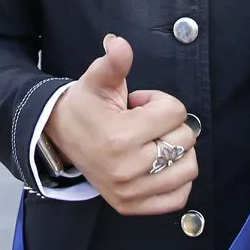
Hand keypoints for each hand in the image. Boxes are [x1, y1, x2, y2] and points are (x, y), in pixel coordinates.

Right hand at [45, 35, 198, 215]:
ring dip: (178, 151)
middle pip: (185, 139)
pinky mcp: (132, 206)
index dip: (160, 101)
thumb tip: (119, 43)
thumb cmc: (84, 108)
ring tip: (153, 143)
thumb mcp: (95, 80)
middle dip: (169, 124)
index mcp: (120, 137)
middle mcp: (127, 169)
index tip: (139, 104)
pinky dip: (177, 180)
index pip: (175, 112)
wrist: (61, 138)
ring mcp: (130, 192)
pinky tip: (161, 165)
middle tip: (144, 123)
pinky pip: (177, 198)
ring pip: (188, 168)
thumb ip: (113, 62)